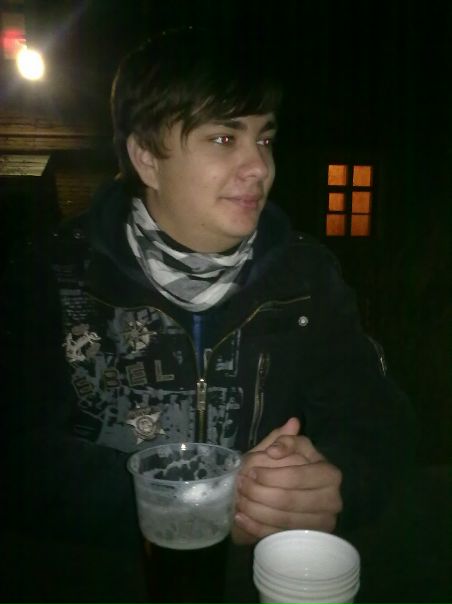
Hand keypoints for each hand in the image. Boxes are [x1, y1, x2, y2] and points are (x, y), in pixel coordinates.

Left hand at [232, 418, 342, 544]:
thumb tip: (292, 423)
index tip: (251, 469)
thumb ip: (285, 438)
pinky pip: (279, 535)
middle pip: (290, 500)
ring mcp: (322, 523)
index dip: (272, 473)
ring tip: (238, 500)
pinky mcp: (309, 540)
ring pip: (284, 519)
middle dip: (259, 492)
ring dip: (256, 510)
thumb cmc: (284, 468)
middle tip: (240, 485)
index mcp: (329, 474)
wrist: (286, 498)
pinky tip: (241, 517)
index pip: (298, 475)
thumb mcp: (284, 450)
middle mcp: (332, 500)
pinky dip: (256, 526)